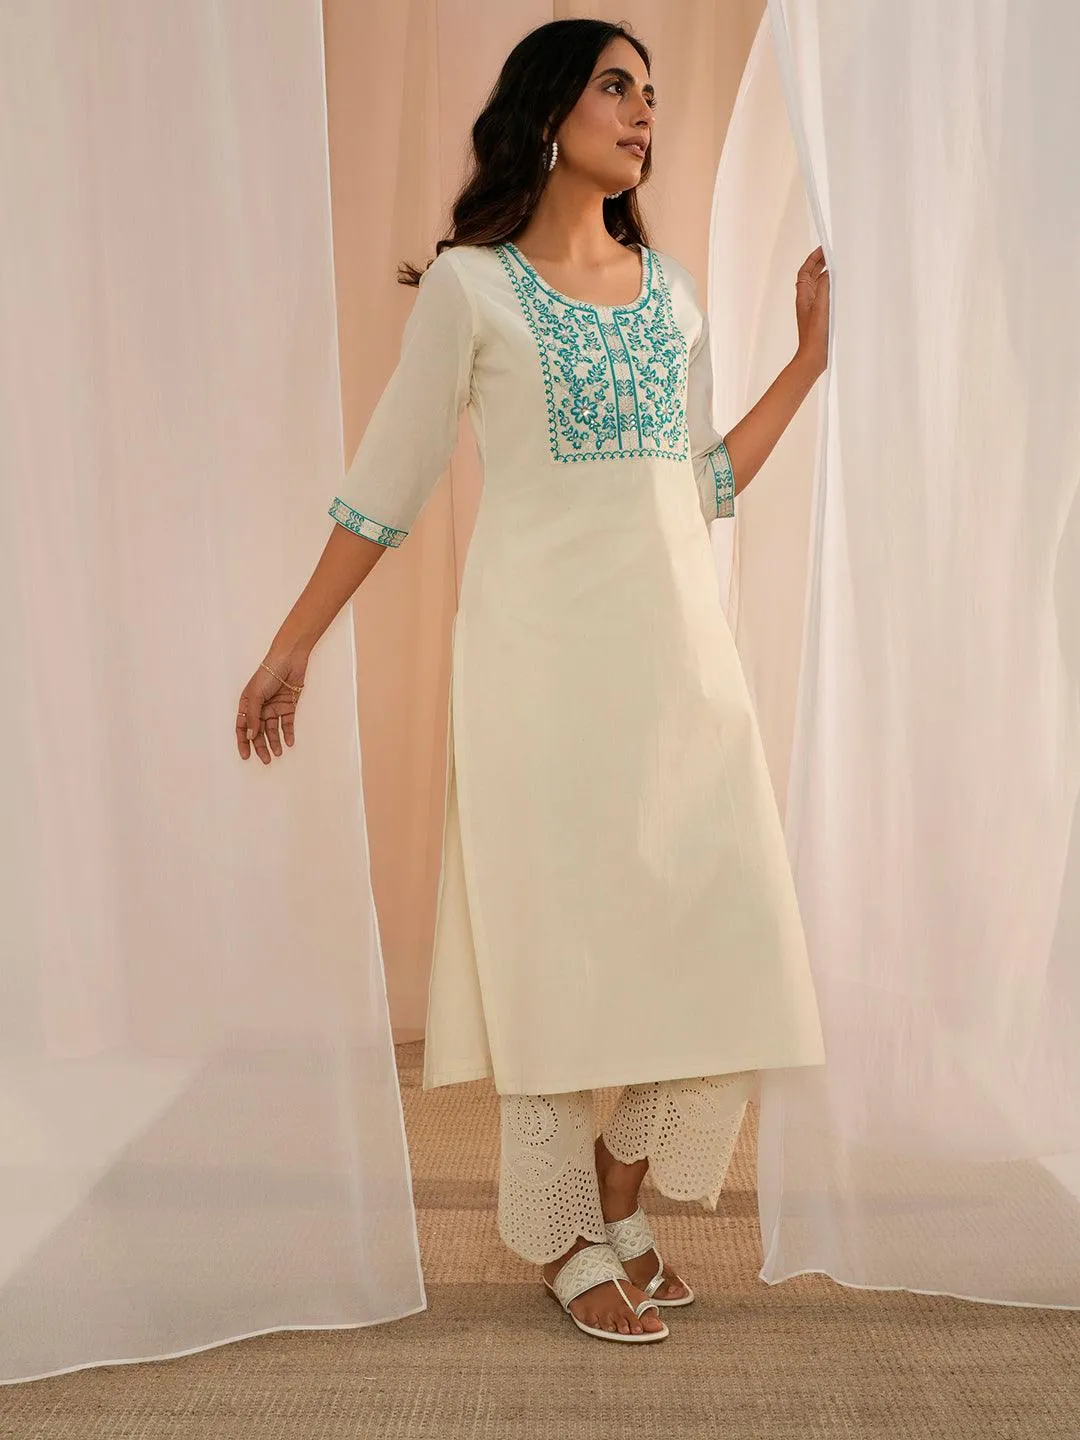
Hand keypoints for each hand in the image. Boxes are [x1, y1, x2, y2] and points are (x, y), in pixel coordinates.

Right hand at [235, 652, 307, 763]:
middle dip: (261, 746)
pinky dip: (288, 733)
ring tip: (278, 753)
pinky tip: (289, 742)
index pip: (243, 726)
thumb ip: (253, 716)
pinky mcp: (288, 705)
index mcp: (247, 703)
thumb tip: (250, 735)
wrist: (289, 659)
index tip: (246, 756)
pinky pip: (287, 723)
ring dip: (275, 742)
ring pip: (272, 730)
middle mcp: (260, 707)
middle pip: (258, 731)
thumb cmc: (267, 673)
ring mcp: (274, 707)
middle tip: (267, 759)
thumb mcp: (256, 695)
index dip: (243, 742)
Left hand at [795, 246, 829, 377]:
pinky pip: (825, 297)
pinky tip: (841, 288)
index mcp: (803, 296)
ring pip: (819, 286)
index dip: (812, 259)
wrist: (813, 357)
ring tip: (837, 266)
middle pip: (812, 276)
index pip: (805, 271)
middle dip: (820, 264)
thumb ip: (824, 286)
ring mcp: (813, 309)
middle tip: (832, 254)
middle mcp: (807, 300)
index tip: (823, 249)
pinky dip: (831, 288)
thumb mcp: (821, 306)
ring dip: (826, 275)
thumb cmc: (815, 335)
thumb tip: (828, 271)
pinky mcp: (821, 317)